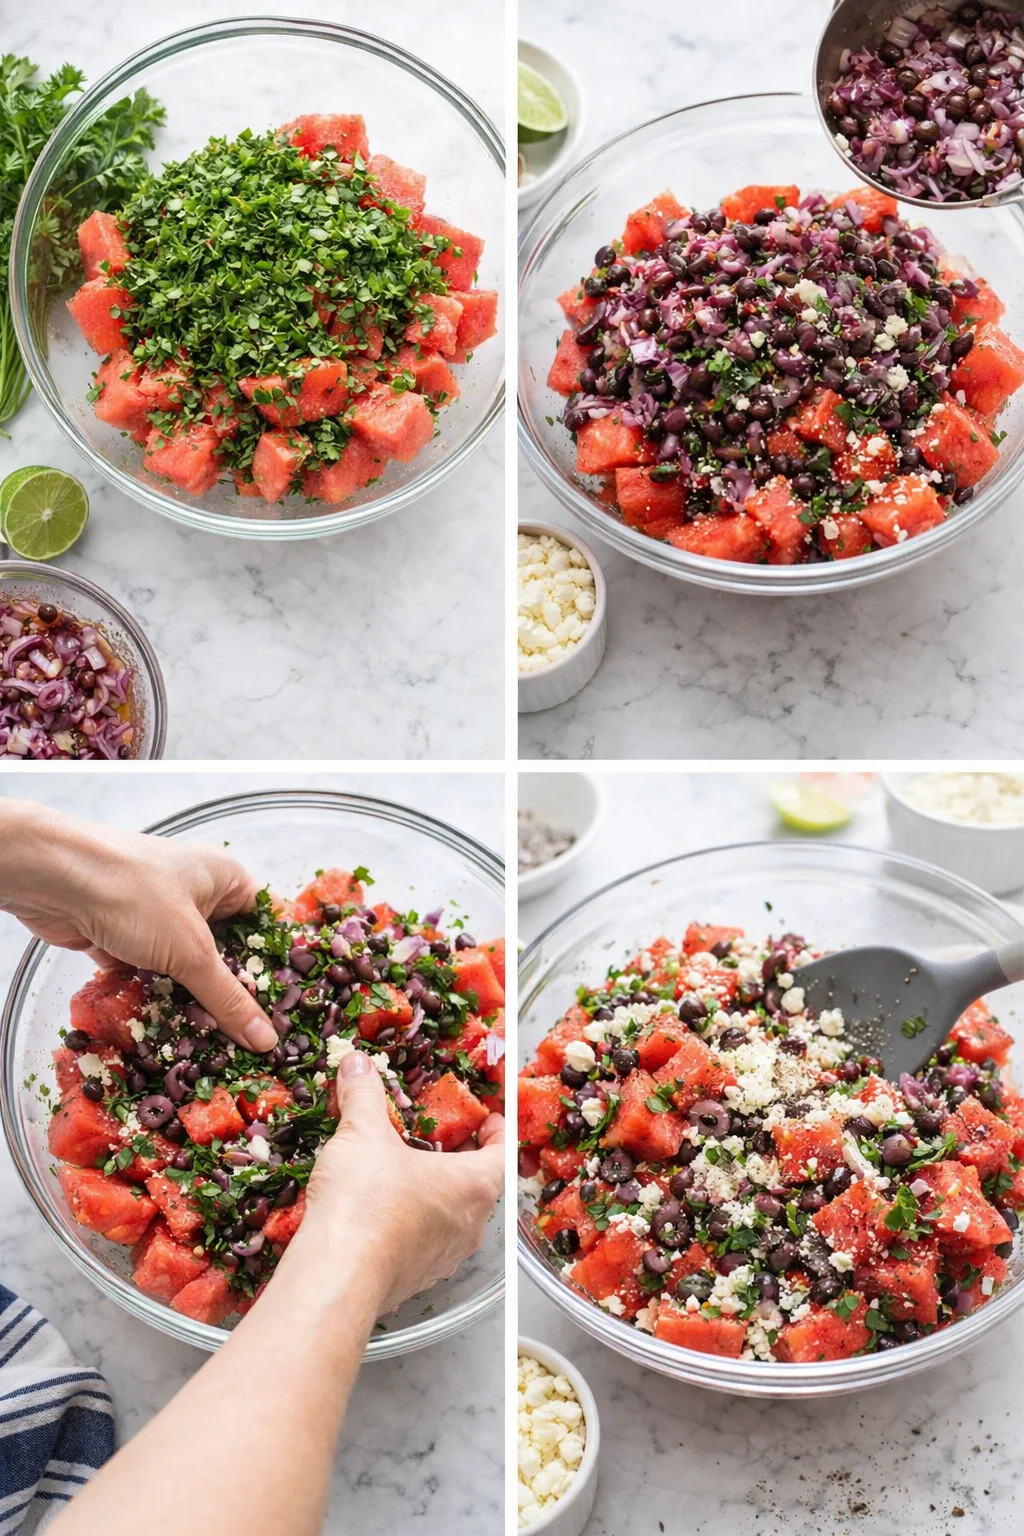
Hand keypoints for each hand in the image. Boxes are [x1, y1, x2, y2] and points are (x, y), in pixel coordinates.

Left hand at [0, 801, 276, 1051]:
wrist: (51, 879)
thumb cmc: (133, 892)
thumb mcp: (191, 951)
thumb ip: (228, 999)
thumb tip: (265, 1039)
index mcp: (227, 879)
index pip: (267, 925)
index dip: (278, 966)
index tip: (290, 1010)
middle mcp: (196, 894)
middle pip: (226, 952)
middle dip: (231, 993)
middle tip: (251, 1039)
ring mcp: (158, 915)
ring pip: (185, 968)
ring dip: (190, 1001)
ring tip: (211, 1046)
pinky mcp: (124, 936)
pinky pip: (150, 975)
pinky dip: (154, 998)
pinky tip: (166, 1032)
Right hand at [296, 1051, 503, 1314]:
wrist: (336, 1277)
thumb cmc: (365, 1205)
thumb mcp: (362, 1133)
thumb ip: (364, 1094)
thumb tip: (358, 1065)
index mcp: (475, 1185)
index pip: (505, 1151)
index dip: (498, 1128)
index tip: (487, 1115)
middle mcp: (470, 1225)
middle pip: (480, 1182)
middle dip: (461, 1155)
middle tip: (439, 1133)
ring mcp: (444, 1257)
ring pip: (453, 1215)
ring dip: (436, 1189)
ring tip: (407, 1165)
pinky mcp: (415, 1278)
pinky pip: (425, 1241)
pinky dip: (413, 1219)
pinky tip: (383, 1205)